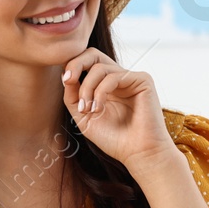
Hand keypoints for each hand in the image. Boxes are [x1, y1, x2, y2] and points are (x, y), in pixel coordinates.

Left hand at [62, 48, 175, 174]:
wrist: (138, 153)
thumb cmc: (114, 139)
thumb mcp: (84, 116)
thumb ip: (73, 96)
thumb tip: (67, 75)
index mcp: (106, 85)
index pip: (87, 63)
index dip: (73, 67)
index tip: (65, 82)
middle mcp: (119, 78)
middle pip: (93, 54)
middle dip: (76, 64)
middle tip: (68, 79)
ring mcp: (131, 78)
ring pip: (99, 67)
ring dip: (87, 88)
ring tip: (87, 109)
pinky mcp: (143, 80)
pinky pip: (113, 76)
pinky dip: (100, 91)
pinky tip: (99, 109)